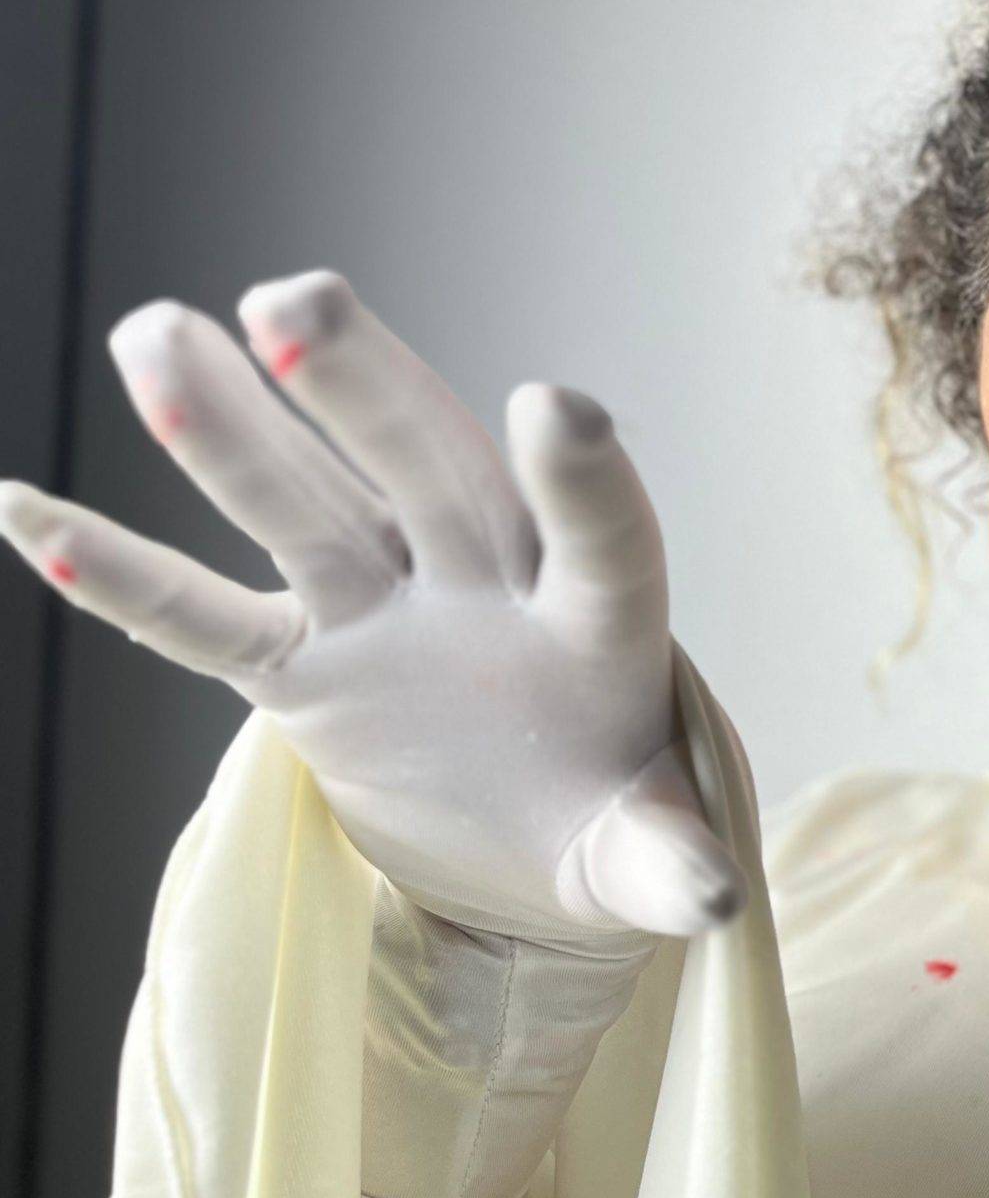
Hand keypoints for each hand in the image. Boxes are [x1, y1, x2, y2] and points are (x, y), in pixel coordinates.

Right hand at [0, 272, 739, 946]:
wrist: (540, 838)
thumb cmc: (612, 824)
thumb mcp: (645, 850)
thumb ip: (667, 862)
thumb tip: (712, 895)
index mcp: (599, 623)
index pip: (602, 537)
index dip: (581, 480)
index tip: (554, 405)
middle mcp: (485, 584)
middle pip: (430, 472)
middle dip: (367, 394)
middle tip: (296, 303)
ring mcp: (383, 613)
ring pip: (304, 507)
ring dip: (232, 429)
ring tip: (155, 331)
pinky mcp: (303, 666)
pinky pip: (201, 621)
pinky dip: (121, 580)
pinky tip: (23, 510)